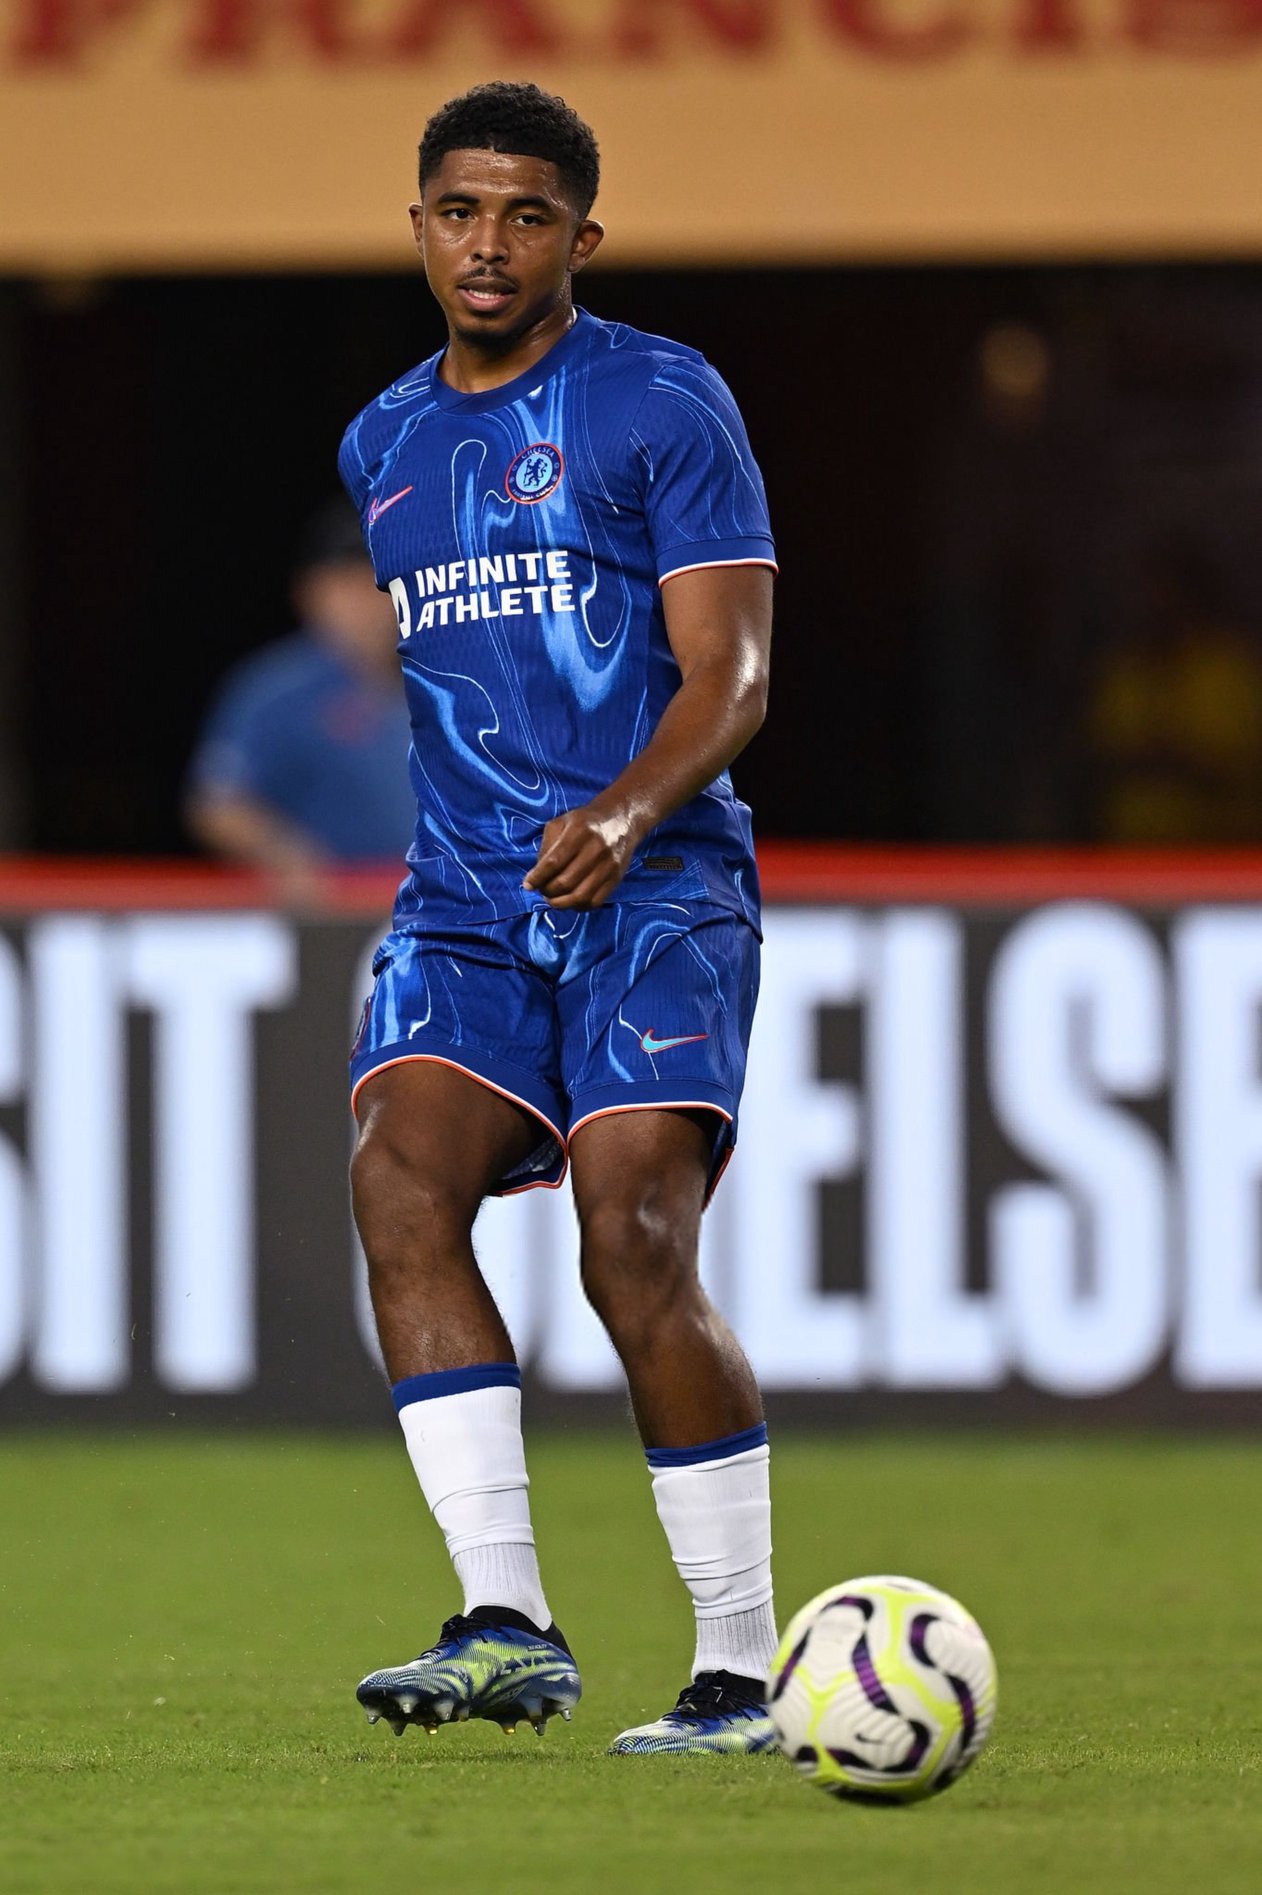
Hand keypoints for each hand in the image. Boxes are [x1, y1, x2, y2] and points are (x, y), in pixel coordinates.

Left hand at [522, 802, 641, 908]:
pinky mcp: (616, 878)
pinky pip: (595, 901)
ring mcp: (608, 865)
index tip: (527, 885)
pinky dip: (578, 906)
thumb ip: (546, 847)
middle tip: (542, 891)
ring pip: (580, 896)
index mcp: (579, 831)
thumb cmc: (584, 822)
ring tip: (553, 899)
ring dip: (561, 903)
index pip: (553, 862)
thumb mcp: (560, 823)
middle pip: (565, 882)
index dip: (538, 878)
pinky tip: (570, 900)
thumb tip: (537, 876)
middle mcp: (596, 849)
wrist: (621, 819)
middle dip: (548, 891)